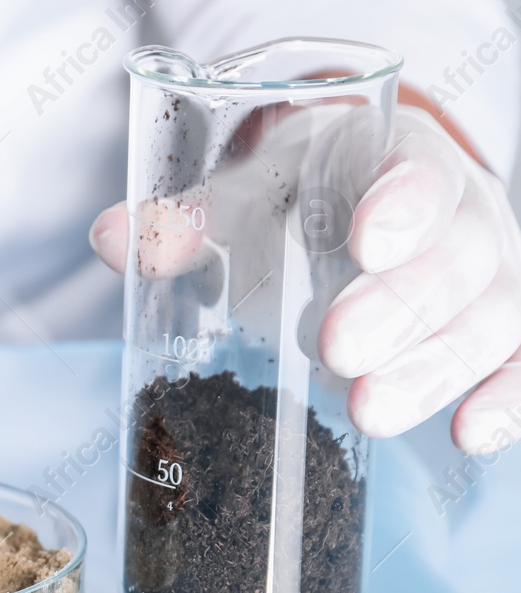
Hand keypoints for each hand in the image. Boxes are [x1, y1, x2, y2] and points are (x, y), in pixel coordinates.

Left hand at [89, 106, 520, 452]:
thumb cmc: (300, 194)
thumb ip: (187, 216)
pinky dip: (508, 400)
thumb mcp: (246, 191)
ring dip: (435, 368)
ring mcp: (491, 276)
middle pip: (459, 256)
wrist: (357, 194)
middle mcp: (462, 213)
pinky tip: (470, 435)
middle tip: (335, 349)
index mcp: (397, 157)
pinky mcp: (501, 331)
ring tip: (365, 411)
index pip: (417, 169)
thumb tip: (111, 240)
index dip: (403, 203)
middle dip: (400, 307)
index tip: (366, 240)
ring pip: (492, 317)